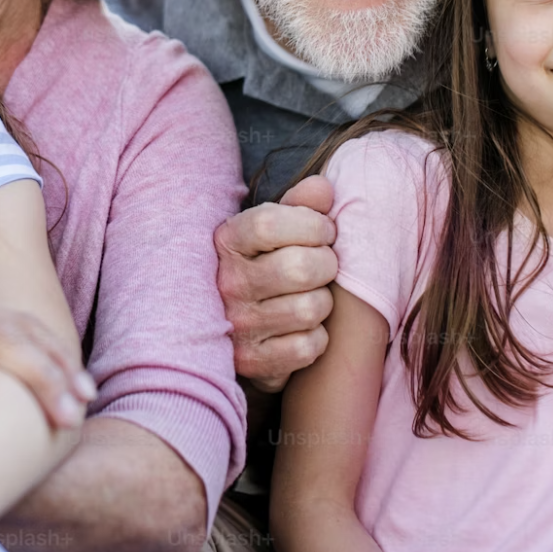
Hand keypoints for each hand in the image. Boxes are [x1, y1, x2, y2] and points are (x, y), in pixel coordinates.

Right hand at [215, 176, 337, 393]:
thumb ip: (300, 205)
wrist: (230, 327)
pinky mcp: (253, 363)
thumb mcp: (273, 231)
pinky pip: (309, 347)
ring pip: (311, 308)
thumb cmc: (262, 265)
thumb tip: (323, 188)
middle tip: (323, 265)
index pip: (272, 223)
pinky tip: (303, 328)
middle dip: (326, 264)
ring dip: (323, 302)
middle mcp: (225, 283)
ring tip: (311, 296)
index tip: (324, 231)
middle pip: (302, 267)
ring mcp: (237, 326)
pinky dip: (317, 338)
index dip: (312, 224)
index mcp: (226, 242)